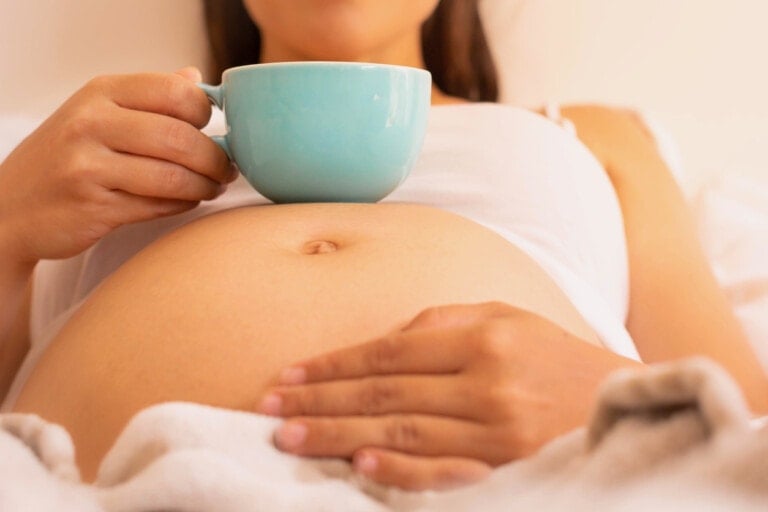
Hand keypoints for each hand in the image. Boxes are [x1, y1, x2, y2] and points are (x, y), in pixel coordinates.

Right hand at [0, 67, 234, 263]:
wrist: (11, 206)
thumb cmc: (67, 156)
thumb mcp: (97, 112)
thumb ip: (148, 96)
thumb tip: (195, 77)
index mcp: (100, 92)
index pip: (174, 91)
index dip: (206, 112)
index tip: (216, 128)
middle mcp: (91, 123)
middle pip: (180, 137)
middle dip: (215, 157)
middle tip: (227, 169)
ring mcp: (88, 166)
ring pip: (173, 176)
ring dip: (205, 185)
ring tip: (214, 187)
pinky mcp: (93, 206)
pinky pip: (158, 205)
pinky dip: (183, 204)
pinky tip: (189, 200)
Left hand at [259, 302, 641, 490]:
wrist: (630, 409)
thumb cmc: (559, 360)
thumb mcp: (510, 318)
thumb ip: (446, 320)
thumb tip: (382, 337)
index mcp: (485, 338)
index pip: (388, 351)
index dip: (332, 365)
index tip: (287, 377)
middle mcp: (488, 383)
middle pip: (383, 392)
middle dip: (318, 402)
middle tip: (267, 411)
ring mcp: (499, 433)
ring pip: (400, 432)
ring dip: (337, 436)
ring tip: (288, 439)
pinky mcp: (510, 473)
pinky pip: (443, 474)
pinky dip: (398, 472)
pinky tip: (356, 466)